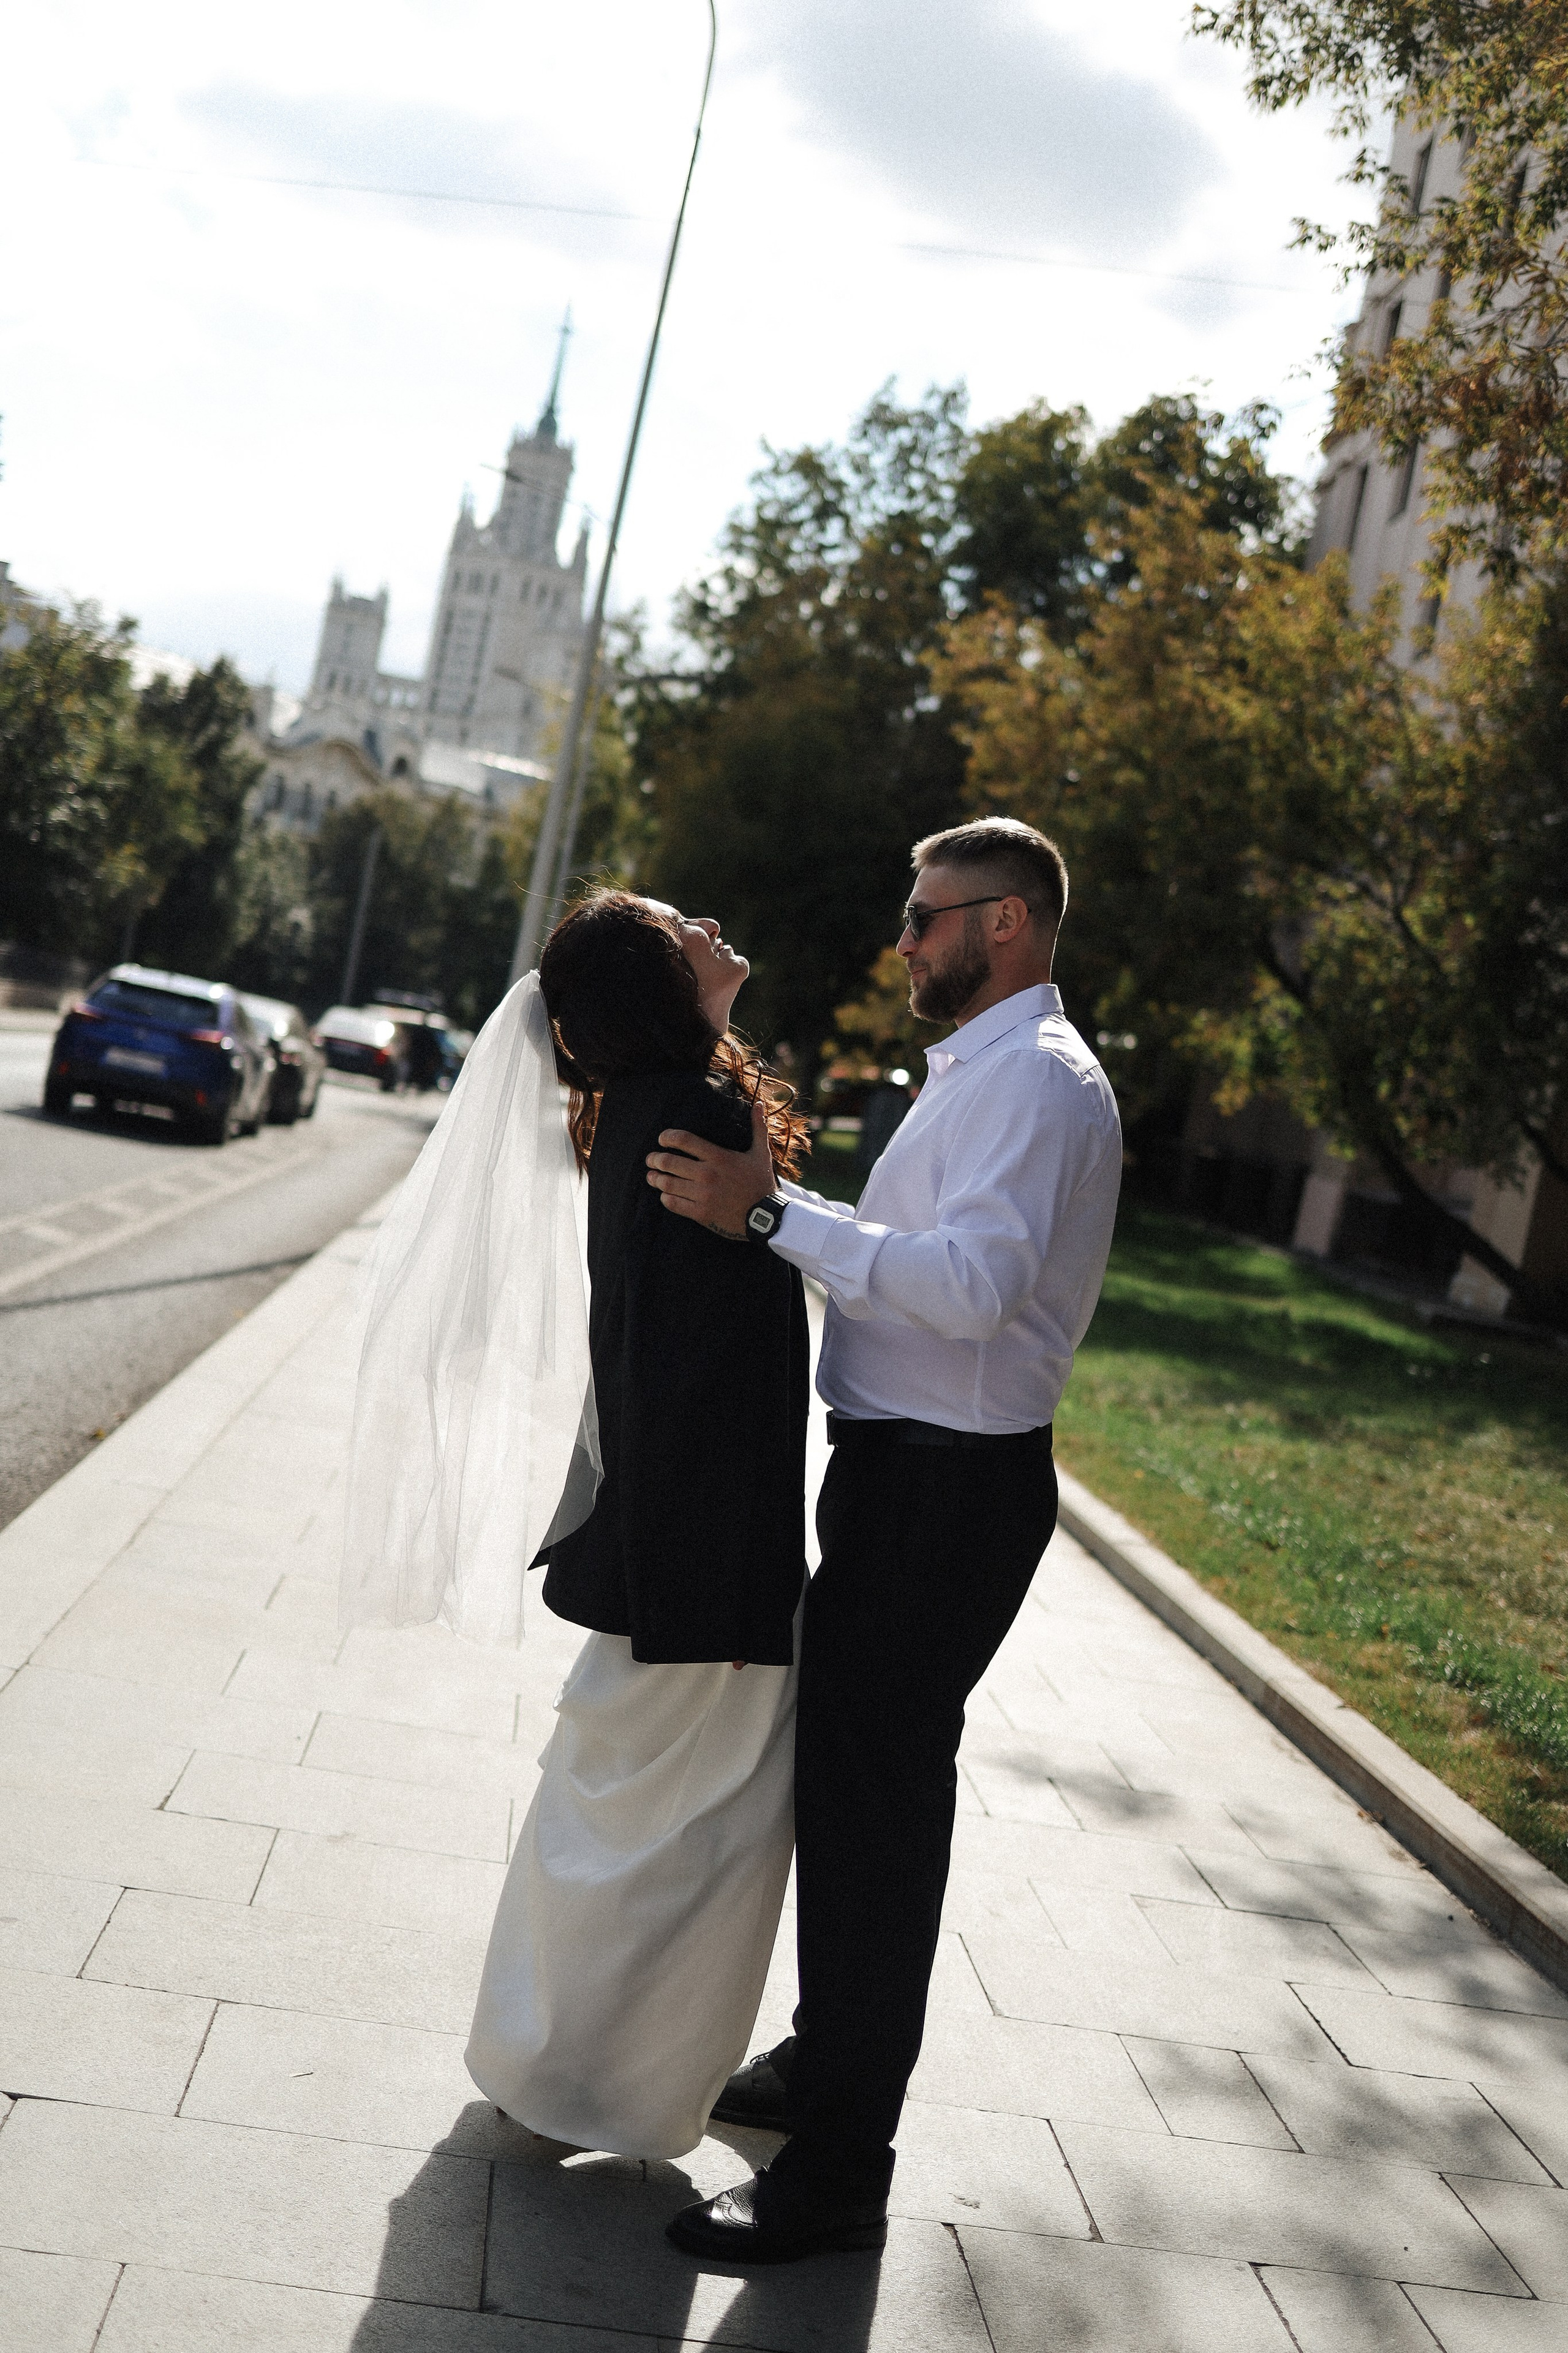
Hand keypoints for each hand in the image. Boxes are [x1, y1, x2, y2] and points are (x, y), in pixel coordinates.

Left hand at [646, 1099, 774, 1239]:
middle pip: (669, 1162)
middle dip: (655, 1159)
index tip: (662, 1139)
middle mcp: (707, 1174)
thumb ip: (757, 1128)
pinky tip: (665, 1195)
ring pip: (668, 1184)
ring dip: (655, 1179)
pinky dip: (665, 1198)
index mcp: (719, 1157)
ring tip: (651, 1177)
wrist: (766, 1217)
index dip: (668, 1137)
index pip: (684, 1140)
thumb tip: (759, 1104)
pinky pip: (674, 1204)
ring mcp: (703, 1195)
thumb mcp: (761, 1153)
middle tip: (651, 1159)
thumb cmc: (761, 1183)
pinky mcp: (701, 1213)